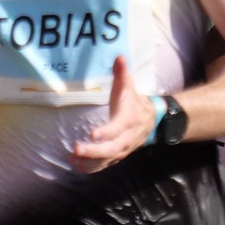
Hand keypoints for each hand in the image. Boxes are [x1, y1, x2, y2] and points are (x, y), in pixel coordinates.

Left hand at [66, 56, 158, 172]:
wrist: (151, 121)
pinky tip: (77, 166)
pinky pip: (106, 164)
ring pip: (109, 158)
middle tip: (76, 149)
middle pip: (113, 148)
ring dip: (91, 162)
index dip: (107, 132)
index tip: (92, 134)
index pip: (119, 127)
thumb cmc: (133, 101)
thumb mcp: (129, 85)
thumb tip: (119, 57)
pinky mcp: (118, 155)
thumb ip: (122, 73)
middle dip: (95, 151)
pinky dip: (93, 167)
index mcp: (129, 118)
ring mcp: (124, 148)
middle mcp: (128, 136)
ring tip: (73, 160)